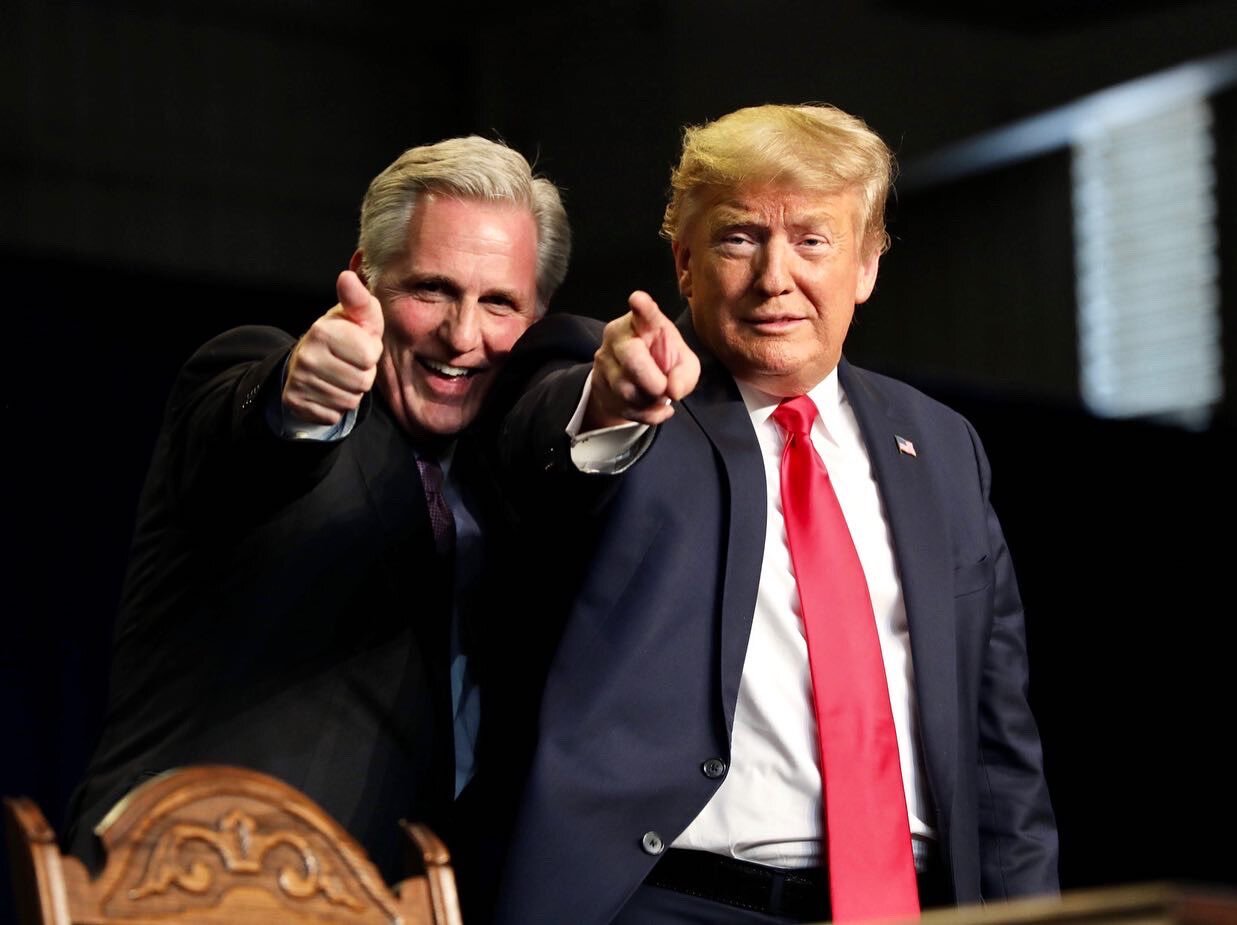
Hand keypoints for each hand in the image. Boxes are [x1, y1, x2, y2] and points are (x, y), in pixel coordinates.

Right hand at [282, 270, 384, 424]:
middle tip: (348, 364)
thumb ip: (359, 300)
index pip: (369, 356)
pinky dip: (335, 408)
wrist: (308, 360)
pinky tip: (327, 391)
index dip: (370, 354)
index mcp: (323, 330)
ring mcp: (299, 380)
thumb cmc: (343, 337)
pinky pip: (333, 416)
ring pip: (349, 401)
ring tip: (339, 377)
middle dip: (362, 376)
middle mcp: (307, 355)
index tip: (358, 347)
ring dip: (350, 392)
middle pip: (362, 382)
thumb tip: (347, 277)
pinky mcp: (295, 402)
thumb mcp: (357, 317)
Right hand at [585, 291, 699, 427]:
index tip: (638, 300)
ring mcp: (604, 361)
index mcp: (642, 323)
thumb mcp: (683, 362)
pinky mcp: (598, 384)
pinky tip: (656, 408)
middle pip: (631, 358)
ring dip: (650, 401)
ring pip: (626, 389)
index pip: (643, 314)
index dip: (642, 307)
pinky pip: (625, 408)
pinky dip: (647, 415)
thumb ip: (685, 372)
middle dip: (652, 380)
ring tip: (659, 396)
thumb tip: (673, 389)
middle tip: (664, 389)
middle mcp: (618, 337)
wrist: (632, 383)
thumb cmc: (661, 362)